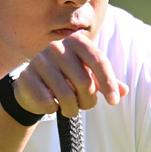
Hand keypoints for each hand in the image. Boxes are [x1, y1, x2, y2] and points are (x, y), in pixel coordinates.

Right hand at [13, 31, 128, 118]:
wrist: (33, 85)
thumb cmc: (67, 78)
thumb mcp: (89, 76)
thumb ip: (106, 82)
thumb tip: (124, 91)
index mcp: (77, 41)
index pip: (99, 61)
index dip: (109, 83)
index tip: (114, 102)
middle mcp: (57, 47)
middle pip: (84, 82)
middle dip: (88, 101)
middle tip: (85, 105)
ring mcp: (40, 60)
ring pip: (66, 95)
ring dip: (72, 109)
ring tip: (70, 109)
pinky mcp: (26, 77)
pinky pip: (47, 102)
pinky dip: (53, 109)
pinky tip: (52, 105)